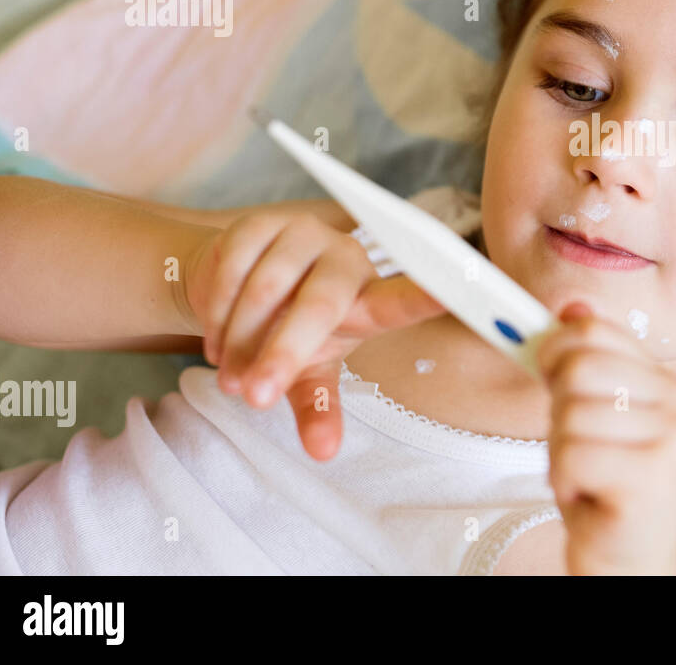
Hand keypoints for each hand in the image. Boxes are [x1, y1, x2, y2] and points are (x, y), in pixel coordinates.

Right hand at [183, 211, 445, 459]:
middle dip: (284, 353)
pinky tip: (214, 341)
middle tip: (253, 397)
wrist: (233, 290)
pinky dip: (216, 313)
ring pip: (267, 288)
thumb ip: (319, 407)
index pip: (402, 300)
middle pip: (321, 304)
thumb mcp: (308, 373)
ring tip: (230, 378)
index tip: (460, 288)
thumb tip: (323, 452)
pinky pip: (232, 269)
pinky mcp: (258, 223)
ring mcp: (301, 235)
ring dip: (240, 339)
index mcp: (369, 297)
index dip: (426, 295)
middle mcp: (344, 258)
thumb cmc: (288, 330)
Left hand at [535, 301, 675, 574]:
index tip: (550, 378)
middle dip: (557, 408)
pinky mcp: (652, 479)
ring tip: (588, 475)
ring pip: (569, 415)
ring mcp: (671, 441)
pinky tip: (590, 495)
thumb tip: (572, 306)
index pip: (594, 332)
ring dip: (560, 452)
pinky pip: (572, 455)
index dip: (556, 350)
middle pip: (577, 366)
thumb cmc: (606, 486)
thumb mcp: (590, 414)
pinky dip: (565, 480)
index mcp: (665, 381)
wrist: (629, 561)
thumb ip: (585, 361)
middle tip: (576, 442)